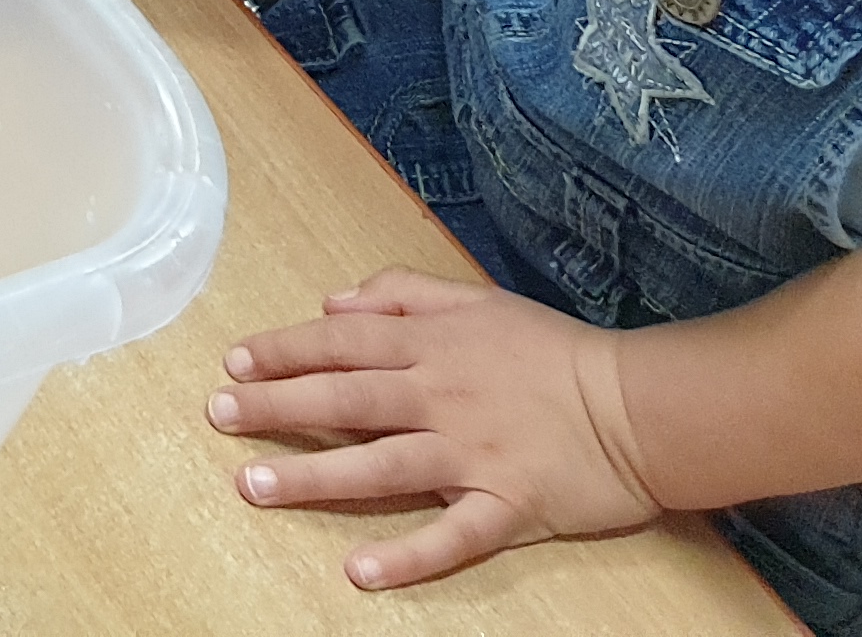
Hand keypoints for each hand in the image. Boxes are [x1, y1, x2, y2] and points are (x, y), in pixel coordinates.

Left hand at [212, 271, 659, 589]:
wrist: (643, 406)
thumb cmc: (556, 351)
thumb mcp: (477, 299)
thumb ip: (403, 290)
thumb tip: (333, 301)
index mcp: (431, 344)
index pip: (338, 343)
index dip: (281, 350)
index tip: (232, 361)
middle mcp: (442, 397)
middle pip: (343, 401)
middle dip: (273, 407)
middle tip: (217, 416)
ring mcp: (473, 456)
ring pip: (380, 466)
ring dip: (313, 478)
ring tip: (253, 486)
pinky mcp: (509, 508)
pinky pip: (452, 537)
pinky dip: (407, 556)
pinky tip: (359, 571)